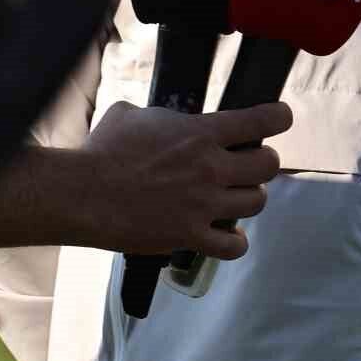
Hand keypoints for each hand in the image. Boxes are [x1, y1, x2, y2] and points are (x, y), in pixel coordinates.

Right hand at [79, 100, 292, 259]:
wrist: (82, 195)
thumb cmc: (104, 150)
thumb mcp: (133, 114)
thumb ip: (161, 116)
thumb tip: (162, 120)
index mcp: (203, 132)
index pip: (264, 120)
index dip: (278, 118)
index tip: (278, 119)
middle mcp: (212, 168)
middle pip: (269, 165)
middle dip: (262, 162)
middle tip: (246, 163)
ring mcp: (204, 205)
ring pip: (257, 202)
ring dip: (249, 197)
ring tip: (233, 196)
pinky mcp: (190, 237)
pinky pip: (233, 246)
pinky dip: (235, 242)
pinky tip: (228, 236)